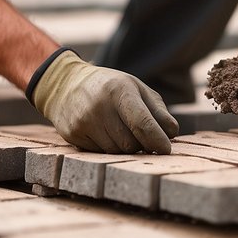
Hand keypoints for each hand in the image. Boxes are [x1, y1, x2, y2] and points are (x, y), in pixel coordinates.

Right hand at [28, 50, 177, 153]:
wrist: (66, 83)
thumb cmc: (110, 87)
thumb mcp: (136, 89)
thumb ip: (157, 111)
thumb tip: (172, 133)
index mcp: (120, 90)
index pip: (143, 124)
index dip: (158, 141)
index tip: (166, 150)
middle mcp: (100, 106)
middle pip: (130, 144)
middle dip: (140, 144)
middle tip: (140, 136)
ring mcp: (84, 121)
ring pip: (115, 152)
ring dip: (124, 148)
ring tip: (119, 130)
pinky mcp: (73, 134)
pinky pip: (99, 153)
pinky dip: (106, 148)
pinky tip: (102, 132)